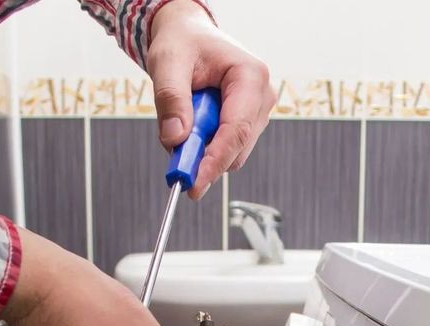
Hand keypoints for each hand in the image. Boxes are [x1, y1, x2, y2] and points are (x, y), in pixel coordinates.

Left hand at [146, 0, 275, 197]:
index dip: (215, 160)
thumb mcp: (167, 62)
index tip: (194, 183)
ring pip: (232, 153)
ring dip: (202, 150)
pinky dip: (205, 147)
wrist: (189, 37)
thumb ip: (171, 99)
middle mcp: (262, 96)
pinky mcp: (249, 124)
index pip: (237, 130)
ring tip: (181, 122)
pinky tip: (192, 126)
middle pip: (236, 147)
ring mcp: (258, 113)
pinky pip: (227, 149)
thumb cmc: (183, 43)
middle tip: (173, 162)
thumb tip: (175, 139)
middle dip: (204, 159)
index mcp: (251, 76)